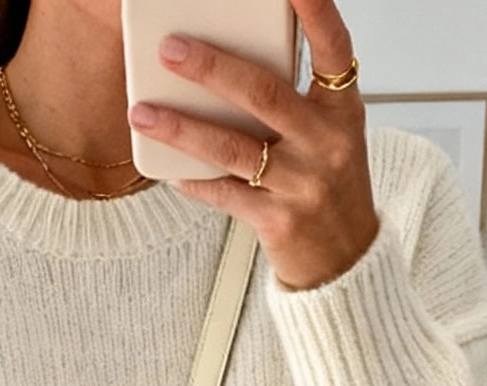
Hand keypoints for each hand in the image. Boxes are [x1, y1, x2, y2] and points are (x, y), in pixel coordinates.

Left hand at [128, 1, 377, 293]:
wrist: (344, 260)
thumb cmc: (326, 182)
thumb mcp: (327, 132)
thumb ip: (291, 96)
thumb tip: (224, 59)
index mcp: (342, 108)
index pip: (333, 47)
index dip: (315, 11)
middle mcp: (327, 143)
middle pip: (264, 94)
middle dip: (212, 68)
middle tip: (170, 48)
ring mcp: (303, 184)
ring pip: (232, 148)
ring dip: (181, 128)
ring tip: (142, 111)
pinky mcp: (279, 221)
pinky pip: (224, 194)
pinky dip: (193, 179)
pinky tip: (166, 168)